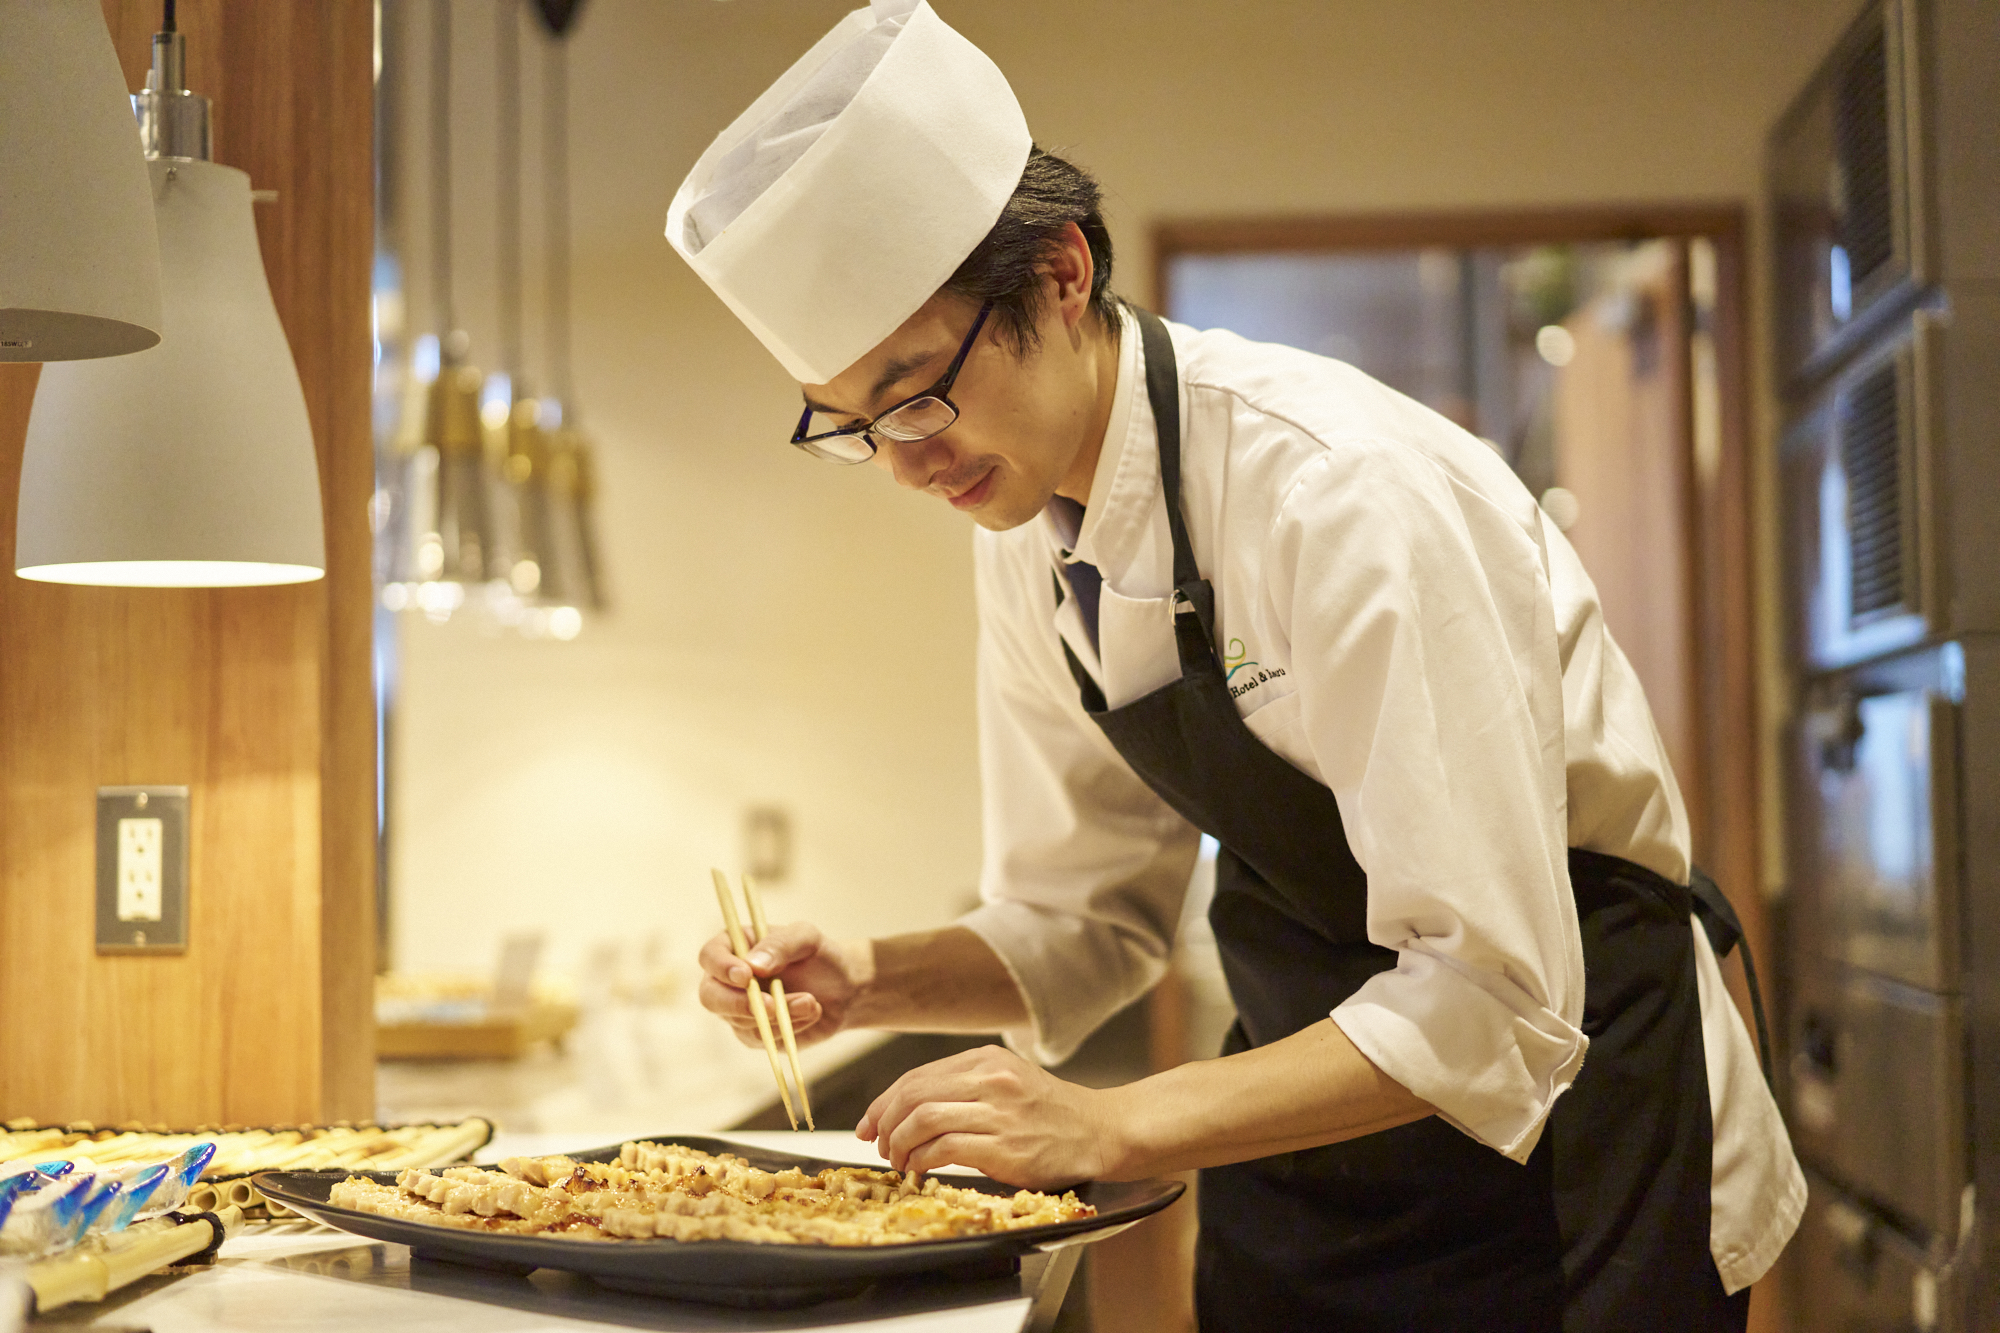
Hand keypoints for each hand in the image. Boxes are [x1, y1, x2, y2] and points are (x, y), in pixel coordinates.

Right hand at [696, 922, 866, 1049]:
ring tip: (811, 1002)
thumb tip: (752, 966)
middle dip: (738, 1004)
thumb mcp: (807, 938)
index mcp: (734, 947)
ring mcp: (738, 1010)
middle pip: (710, 997)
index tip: (746, 975)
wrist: (843, 989)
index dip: (721, 967)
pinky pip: (763, 1038)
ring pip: (742, 1021)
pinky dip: (788, 1027)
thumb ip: (780, 944)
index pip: (710, 956)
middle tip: (771, 1005)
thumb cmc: (820, 955)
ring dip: (780, 1014)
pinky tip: (811, 1012)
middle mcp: (728, 980)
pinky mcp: (755, 1034)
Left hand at [856, 1045, 1119, 1188]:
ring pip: (922, 1119)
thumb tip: (906, 1110)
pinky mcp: (1004, 1148)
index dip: (882, 1103)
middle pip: (912, 1095)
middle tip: (880, 1146)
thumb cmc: (1052, 1113)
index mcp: (985, 1059)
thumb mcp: (1008, 1081)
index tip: (868, 1124)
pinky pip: (943, 1150)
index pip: (915, 1077)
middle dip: (885, 1123)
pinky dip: (921, 1162)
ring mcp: (998, 1112)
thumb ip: (963, 1087)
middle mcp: (990, 1079)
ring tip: (899, 1161)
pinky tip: (920, 1172)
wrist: (1101, 1131)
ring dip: (899, 1144)